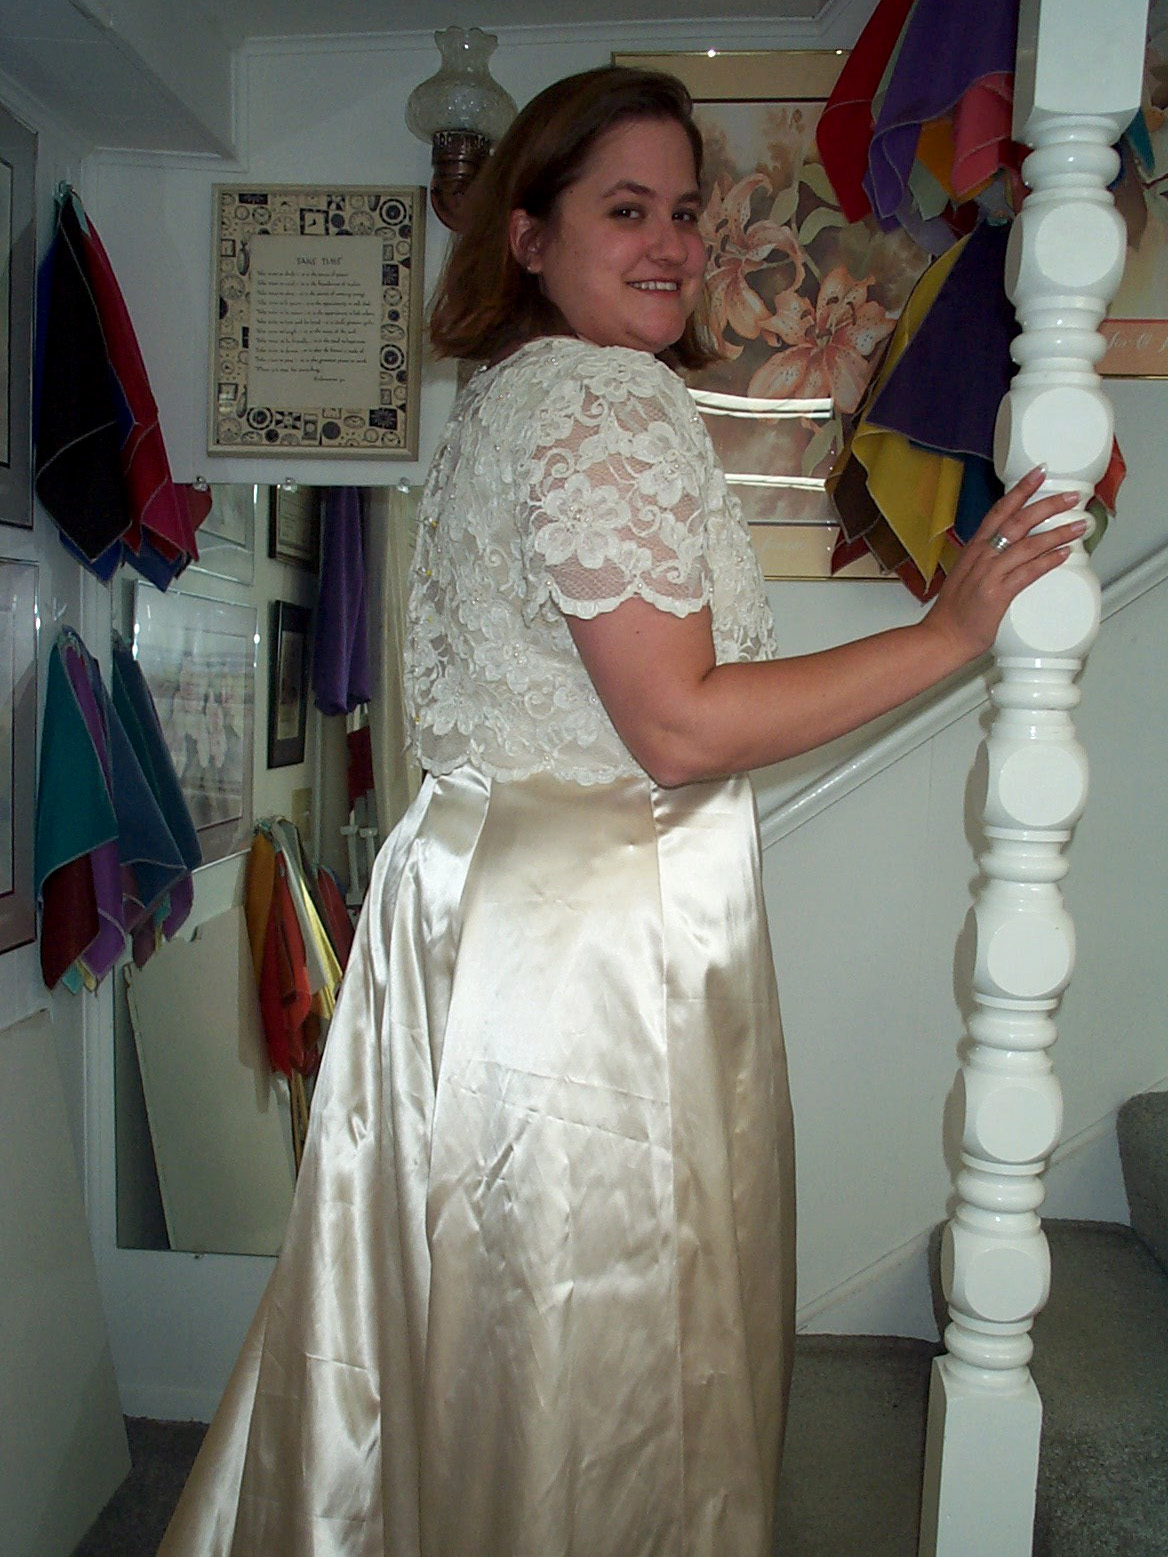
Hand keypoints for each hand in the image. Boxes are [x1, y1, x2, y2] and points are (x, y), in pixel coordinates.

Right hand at [921, 466, 1086, 664]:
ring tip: (1080, 526)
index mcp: (974, 549)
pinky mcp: (997, 594)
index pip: (999, 510)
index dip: (1021, 490)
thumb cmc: (954, 612)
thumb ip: (987, 560)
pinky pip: (1028, 572)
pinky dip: (1048, 561)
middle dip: (1047, 504)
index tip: (1039, 473)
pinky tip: (1064, 554)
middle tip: (1071, 496)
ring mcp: (989, 574)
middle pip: (1017, 521)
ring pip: (1028, 544)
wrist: (942, 637)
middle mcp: (981, 556)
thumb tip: (1012, 551)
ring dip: (1057, 532)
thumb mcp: (967, 575)